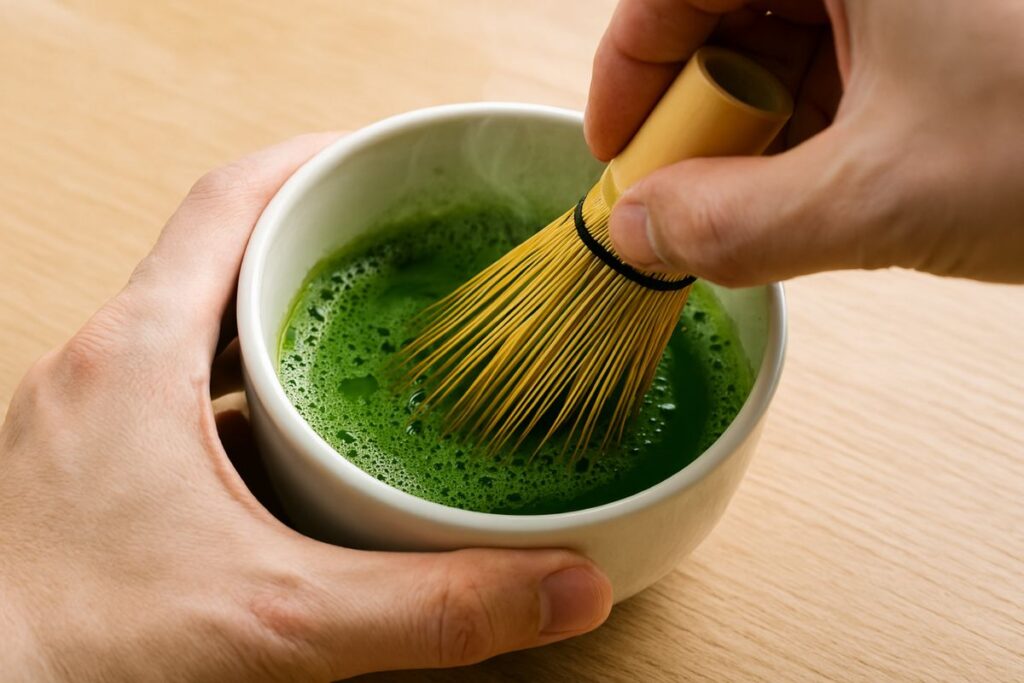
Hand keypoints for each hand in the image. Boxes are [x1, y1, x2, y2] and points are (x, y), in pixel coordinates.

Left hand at [0, 135, 611, 681]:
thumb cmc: (73, 654)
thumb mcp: (277, 620)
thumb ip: (431, 604)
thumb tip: (561, 584)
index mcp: (137, 357)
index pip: (227, 204)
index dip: (310, 163)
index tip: (380, 157)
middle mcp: (104, 370)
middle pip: (217, 257)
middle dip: (309, 244)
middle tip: (395, 249)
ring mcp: (90, 419)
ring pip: (194, 328)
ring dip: (273, 321)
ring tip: (360, 333)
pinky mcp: (89, 470)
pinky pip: (175, 392)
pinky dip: (240, 391)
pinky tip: (291, 441)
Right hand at [587, 0, 1023, 285]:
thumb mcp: (887, 194)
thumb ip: (737, 225)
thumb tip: (636, 234)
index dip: (629, 72)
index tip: (616, 155)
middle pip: (725, 16)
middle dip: (696, 116)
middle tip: (688, 199)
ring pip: (783, 48)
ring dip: (755, 136)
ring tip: (767, 206)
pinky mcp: (941, 32)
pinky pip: (843, 70)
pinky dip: (814, 136)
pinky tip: (821, 189)